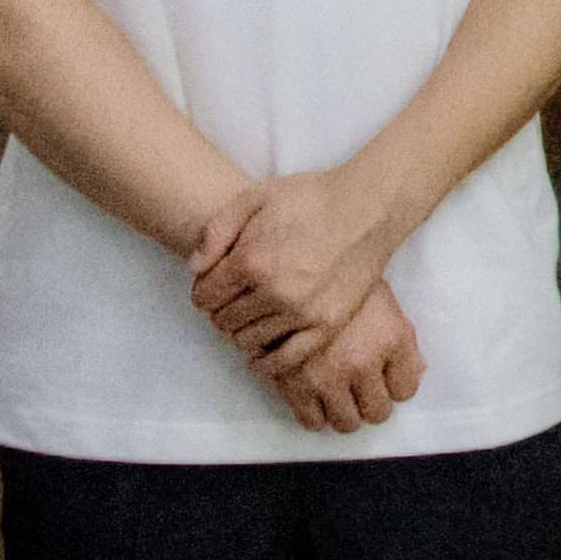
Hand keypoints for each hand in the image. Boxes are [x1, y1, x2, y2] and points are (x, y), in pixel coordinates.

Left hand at [185, 168, 413, 362]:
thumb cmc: (310, 198)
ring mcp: (302, 312)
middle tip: (232, 300)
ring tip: (249, 318)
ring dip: (241, 332)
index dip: (202, 291)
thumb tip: (194, 269)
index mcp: (251, 260)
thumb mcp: (254, 197)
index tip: (211, 287)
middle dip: (220, 310)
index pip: (205, 296)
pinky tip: (260, 357)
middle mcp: (274, 292)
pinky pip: (286, 359)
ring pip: (249, 340)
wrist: (367, 209)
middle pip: (224, 320)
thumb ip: (215, 231)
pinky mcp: (327, 325)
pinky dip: (267, 363)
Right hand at [255, 282, 424, 432]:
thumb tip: (416, 372)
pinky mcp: (292, 381)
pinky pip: (310, 421)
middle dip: (370, 403)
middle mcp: (361, 362)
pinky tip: (314, 397)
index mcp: (390, 339)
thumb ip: (403, 341)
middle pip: (377, 413)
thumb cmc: (342, 278)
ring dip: (344, 412)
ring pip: (345, 423)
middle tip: (360, 389)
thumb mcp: (384, 302)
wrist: (292, 263)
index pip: (406, 390)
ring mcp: (326, 375)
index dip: (395, 385)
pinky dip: (315, 414)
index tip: (384, 377)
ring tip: (338, 394)